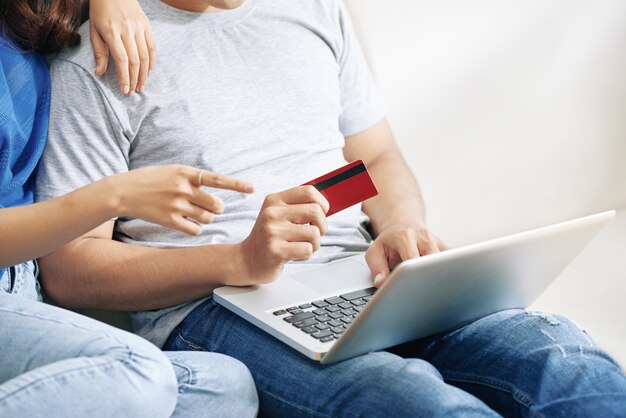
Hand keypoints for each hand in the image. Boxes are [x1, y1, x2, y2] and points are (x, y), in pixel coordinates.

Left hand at [89, 0, 155, 94]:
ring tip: (141, 85)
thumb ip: (99, 52)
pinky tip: (148, 71)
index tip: (124, 90)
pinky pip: (152, 46)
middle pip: (135, 60)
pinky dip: (152, 61)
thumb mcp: (94, 30)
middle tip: (133, 91)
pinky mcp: (147, 25)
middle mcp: (127, 29)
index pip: (121, 59)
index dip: (124, 77)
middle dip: (134, 78)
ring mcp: (139, 26)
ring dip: (144, 73)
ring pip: (145, 55)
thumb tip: (100, 73)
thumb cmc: (100, 11)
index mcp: (111, 31)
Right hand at [107, 165, 253, 234]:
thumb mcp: (173, 170)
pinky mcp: (169, 220)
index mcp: (186, 173)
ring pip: (208, 218)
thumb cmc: (151, 179)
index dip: (237, 185)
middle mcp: (183, 189)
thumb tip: (216, 186)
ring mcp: (176, 205)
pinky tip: (187, 223)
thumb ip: (194, 178)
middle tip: (211, 207)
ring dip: (206, 218)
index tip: (253, 188)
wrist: (124, 191)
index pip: (218, 179)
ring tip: (194, 213)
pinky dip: (196, 229)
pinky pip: (195, 230)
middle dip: (217, 208)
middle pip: (217, 205)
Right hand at [236, 186, 328, 283]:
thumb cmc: (269, 238)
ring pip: (314, 233)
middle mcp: (272, 213)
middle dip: (322, 226)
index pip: (309, 192)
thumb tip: (327, 207)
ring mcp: (273, 232)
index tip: (319, 216)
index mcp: (275, 200)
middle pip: (316, 211)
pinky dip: (306, 255)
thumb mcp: (278, 215)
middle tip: (312, 235)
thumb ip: (299, 207)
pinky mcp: (276, 251)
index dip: (322, 204)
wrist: (246, 260)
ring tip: (300, 246)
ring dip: (314, 244)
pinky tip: (293, 255)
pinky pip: (307, 249)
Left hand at [365, 224, 446, 287]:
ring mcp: (436, 241)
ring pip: (447, 259)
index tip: (413, 288)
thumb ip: (376, 268)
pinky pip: (453, 260)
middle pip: (433, 258)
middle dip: (431, 275)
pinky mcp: (445, 247)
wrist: (403, 225)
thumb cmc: (389, 241)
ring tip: (438, 290)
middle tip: (428, 293)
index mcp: (405, 237)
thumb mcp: (375, 251)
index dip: (414, 275)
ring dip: (442, 274)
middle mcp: (423, 236)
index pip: (413, 258)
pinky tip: (447, 283)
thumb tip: (380, 283)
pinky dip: (451, 271)